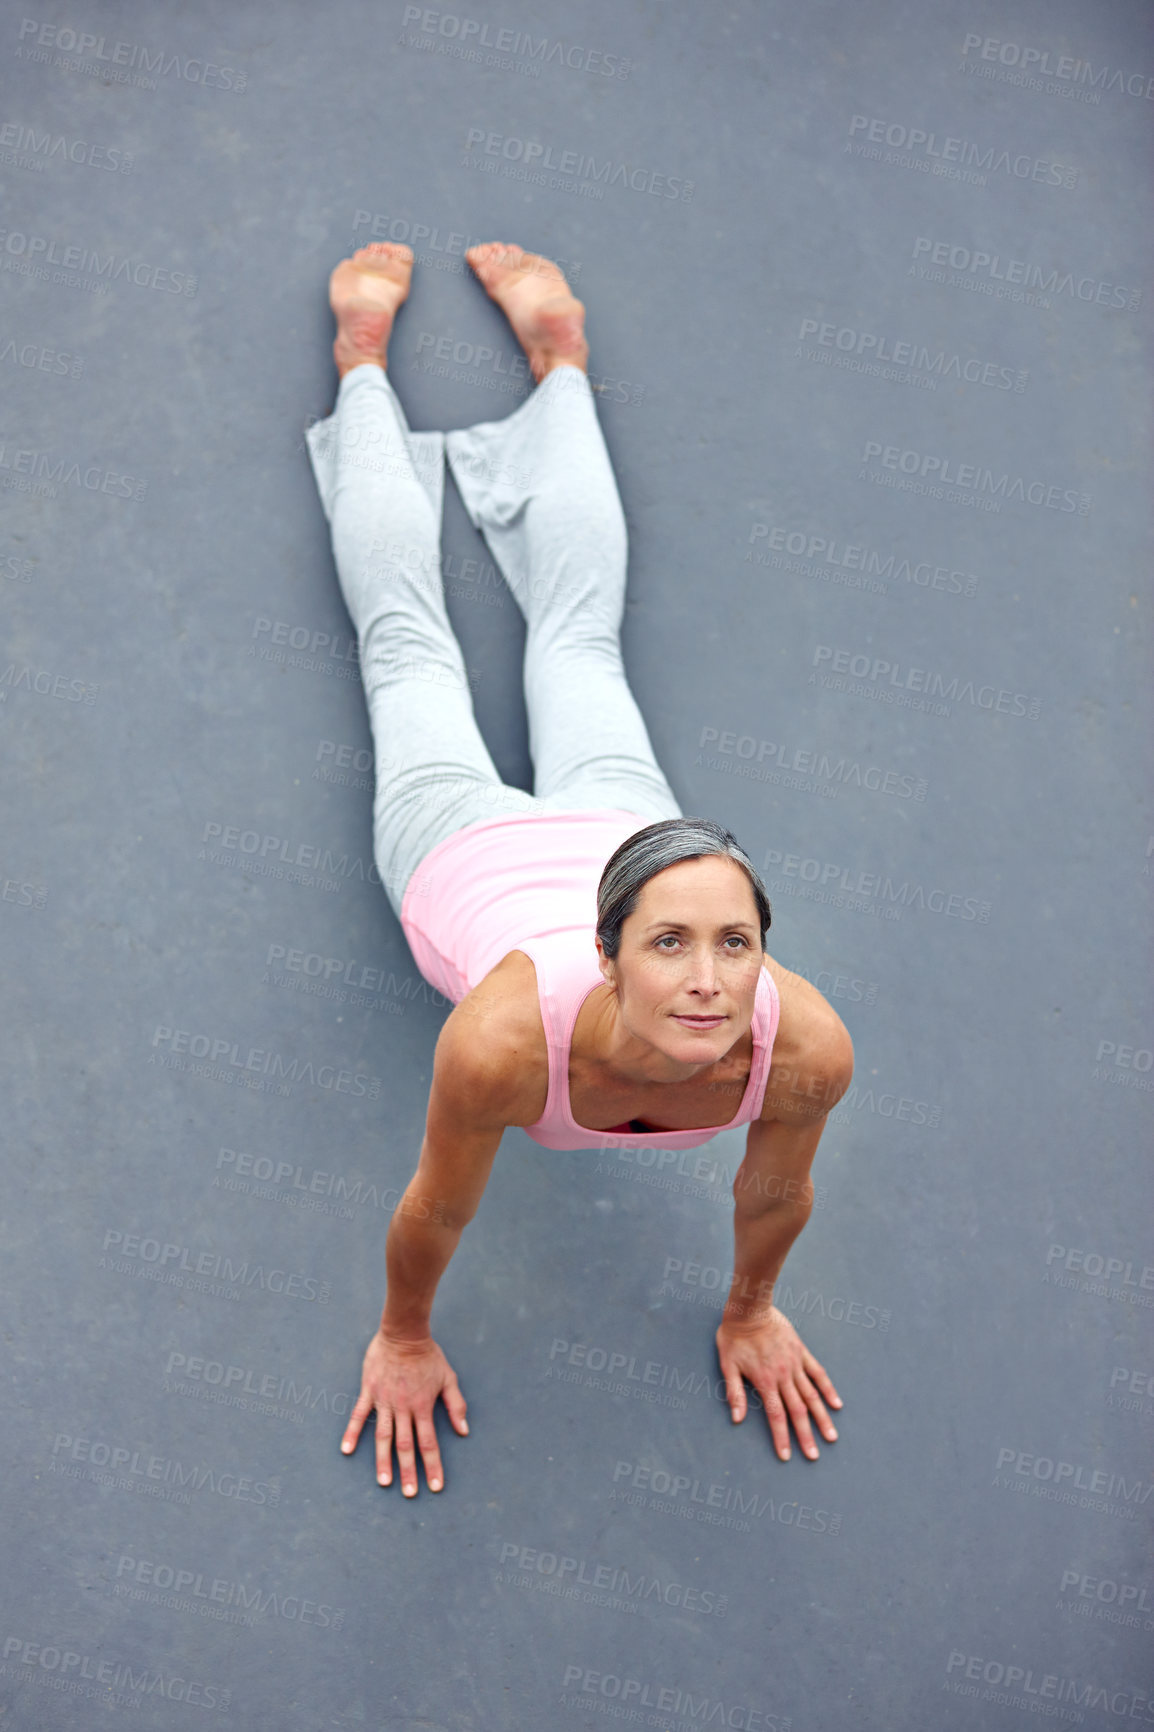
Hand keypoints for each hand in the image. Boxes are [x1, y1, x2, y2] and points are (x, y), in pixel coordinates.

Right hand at [340, 1329, 468, 1494]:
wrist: (404, 1333)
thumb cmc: (428, 1356)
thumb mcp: (448, 1378)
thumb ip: (455, 1404)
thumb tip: (463, 1430)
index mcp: (423, 1406)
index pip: (429, 1443)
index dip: (433, 1466)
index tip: (435, 1486)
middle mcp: (403, 1408)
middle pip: (405, 1445)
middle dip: (408, 1471)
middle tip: (409, 1493)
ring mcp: (384, 1401)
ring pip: (383, 1436)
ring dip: (383, 1461)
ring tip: (384, 1482)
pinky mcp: (369, 1392)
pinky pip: (359, 1415)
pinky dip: (353, 1433)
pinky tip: (347, 1450)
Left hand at [715, 1306, 841, 1460]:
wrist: (750, 1308)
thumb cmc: (734, 1337)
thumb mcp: (727, 1365)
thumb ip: (734, 1393)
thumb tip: (737, 1419)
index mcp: (765, 1381)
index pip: (776, 1416)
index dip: (782, 1437)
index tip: (787, 1456)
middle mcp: (783, 1375)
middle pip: (798, 1411)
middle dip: (806, 1435)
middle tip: (814, 1456)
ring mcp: (795, 1364)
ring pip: (812, 1395)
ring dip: (822, 1417)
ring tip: (832, 1437)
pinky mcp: (801, 1352)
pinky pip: (818, 1373)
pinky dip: (828, 1389)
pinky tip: (836, 1404)